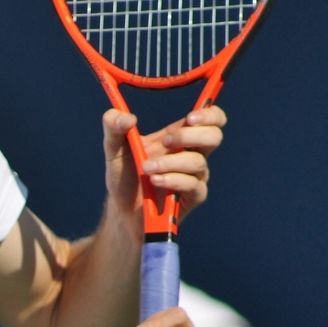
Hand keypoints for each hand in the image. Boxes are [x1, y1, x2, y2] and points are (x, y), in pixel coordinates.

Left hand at [103, 106, 224, 223]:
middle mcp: (191, 154)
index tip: (190, 118)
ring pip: (198, 162)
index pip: (211, 119)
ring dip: (170, 162)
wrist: (121, 211)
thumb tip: (126, 117)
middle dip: (189, 136)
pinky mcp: (192, 197)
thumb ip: (113, 125)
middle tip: (165, 141)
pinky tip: (154, 181)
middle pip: (214, 137)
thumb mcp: (113, 148)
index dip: (209, 115)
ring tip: (146, 168)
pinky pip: (193, 185)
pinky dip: (173, 180)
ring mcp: (194, 176)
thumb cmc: (123, 177)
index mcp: (179, 137)